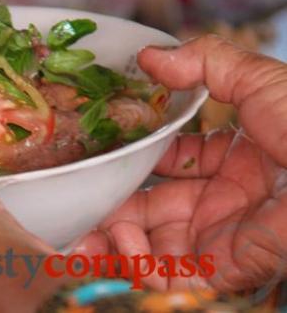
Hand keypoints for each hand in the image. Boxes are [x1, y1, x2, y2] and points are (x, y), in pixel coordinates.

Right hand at [80, 36, 286, 291]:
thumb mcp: (258, 82)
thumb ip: (204, 63)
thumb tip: (148, 55)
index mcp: (230, 163)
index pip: (171, 165)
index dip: (137, 162)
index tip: (105, 157)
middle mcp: (218, 202)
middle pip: (151, 211)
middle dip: (110, 212)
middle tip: (74, 210)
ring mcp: (216, 237)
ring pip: (151, 246)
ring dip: (113, 244)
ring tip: (83, 240)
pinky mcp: (220, 268)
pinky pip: (170, 275)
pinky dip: (139, 265)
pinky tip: (123, 244)